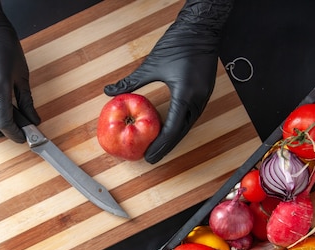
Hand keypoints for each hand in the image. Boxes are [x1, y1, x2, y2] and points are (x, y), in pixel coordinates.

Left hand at [104, 0, 232, 162]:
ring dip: (174, 137)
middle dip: (166, 146)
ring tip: (160, 148)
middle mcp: (198, 99)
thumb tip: (109, 92)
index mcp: (185, 93)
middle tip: (152, 158)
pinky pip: (192, 115)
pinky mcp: (205, 92)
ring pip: (188, 124)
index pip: (173, 127)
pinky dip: (181, 125)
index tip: (149, 155)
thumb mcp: (151, 65)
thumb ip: (131, 82)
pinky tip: (170, 130)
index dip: (160, 144)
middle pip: (182, 131)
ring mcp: (204, 96)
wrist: (202, 28)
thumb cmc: (178, 43)